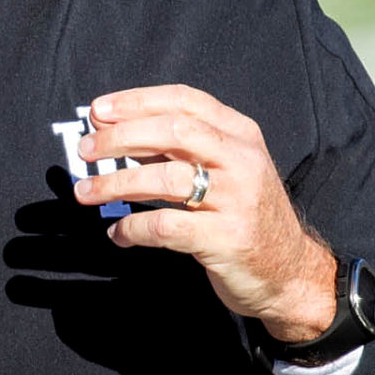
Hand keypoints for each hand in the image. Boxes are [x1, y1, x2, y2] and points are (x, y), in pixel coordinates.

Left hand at [76, 84, 337, 342]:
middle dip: (120, 137)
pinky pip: (165, 227)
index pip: (185, 101)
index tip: (99, 110)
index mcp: (240, 134)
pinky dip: (133, 229)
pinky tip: (118, 234)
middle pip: (172, 132)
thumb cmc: (245, 217)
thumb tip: (115, 129)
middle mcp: (242, 160)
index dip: (137, 101)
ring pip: (164, 179)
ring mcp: (237, 200)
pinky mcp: (226, 239)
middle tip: (85, 149)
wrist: (289, 273)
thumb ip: (179, 149)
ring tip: (85, 193)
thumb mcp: (225, 171)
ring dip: (115, 183)